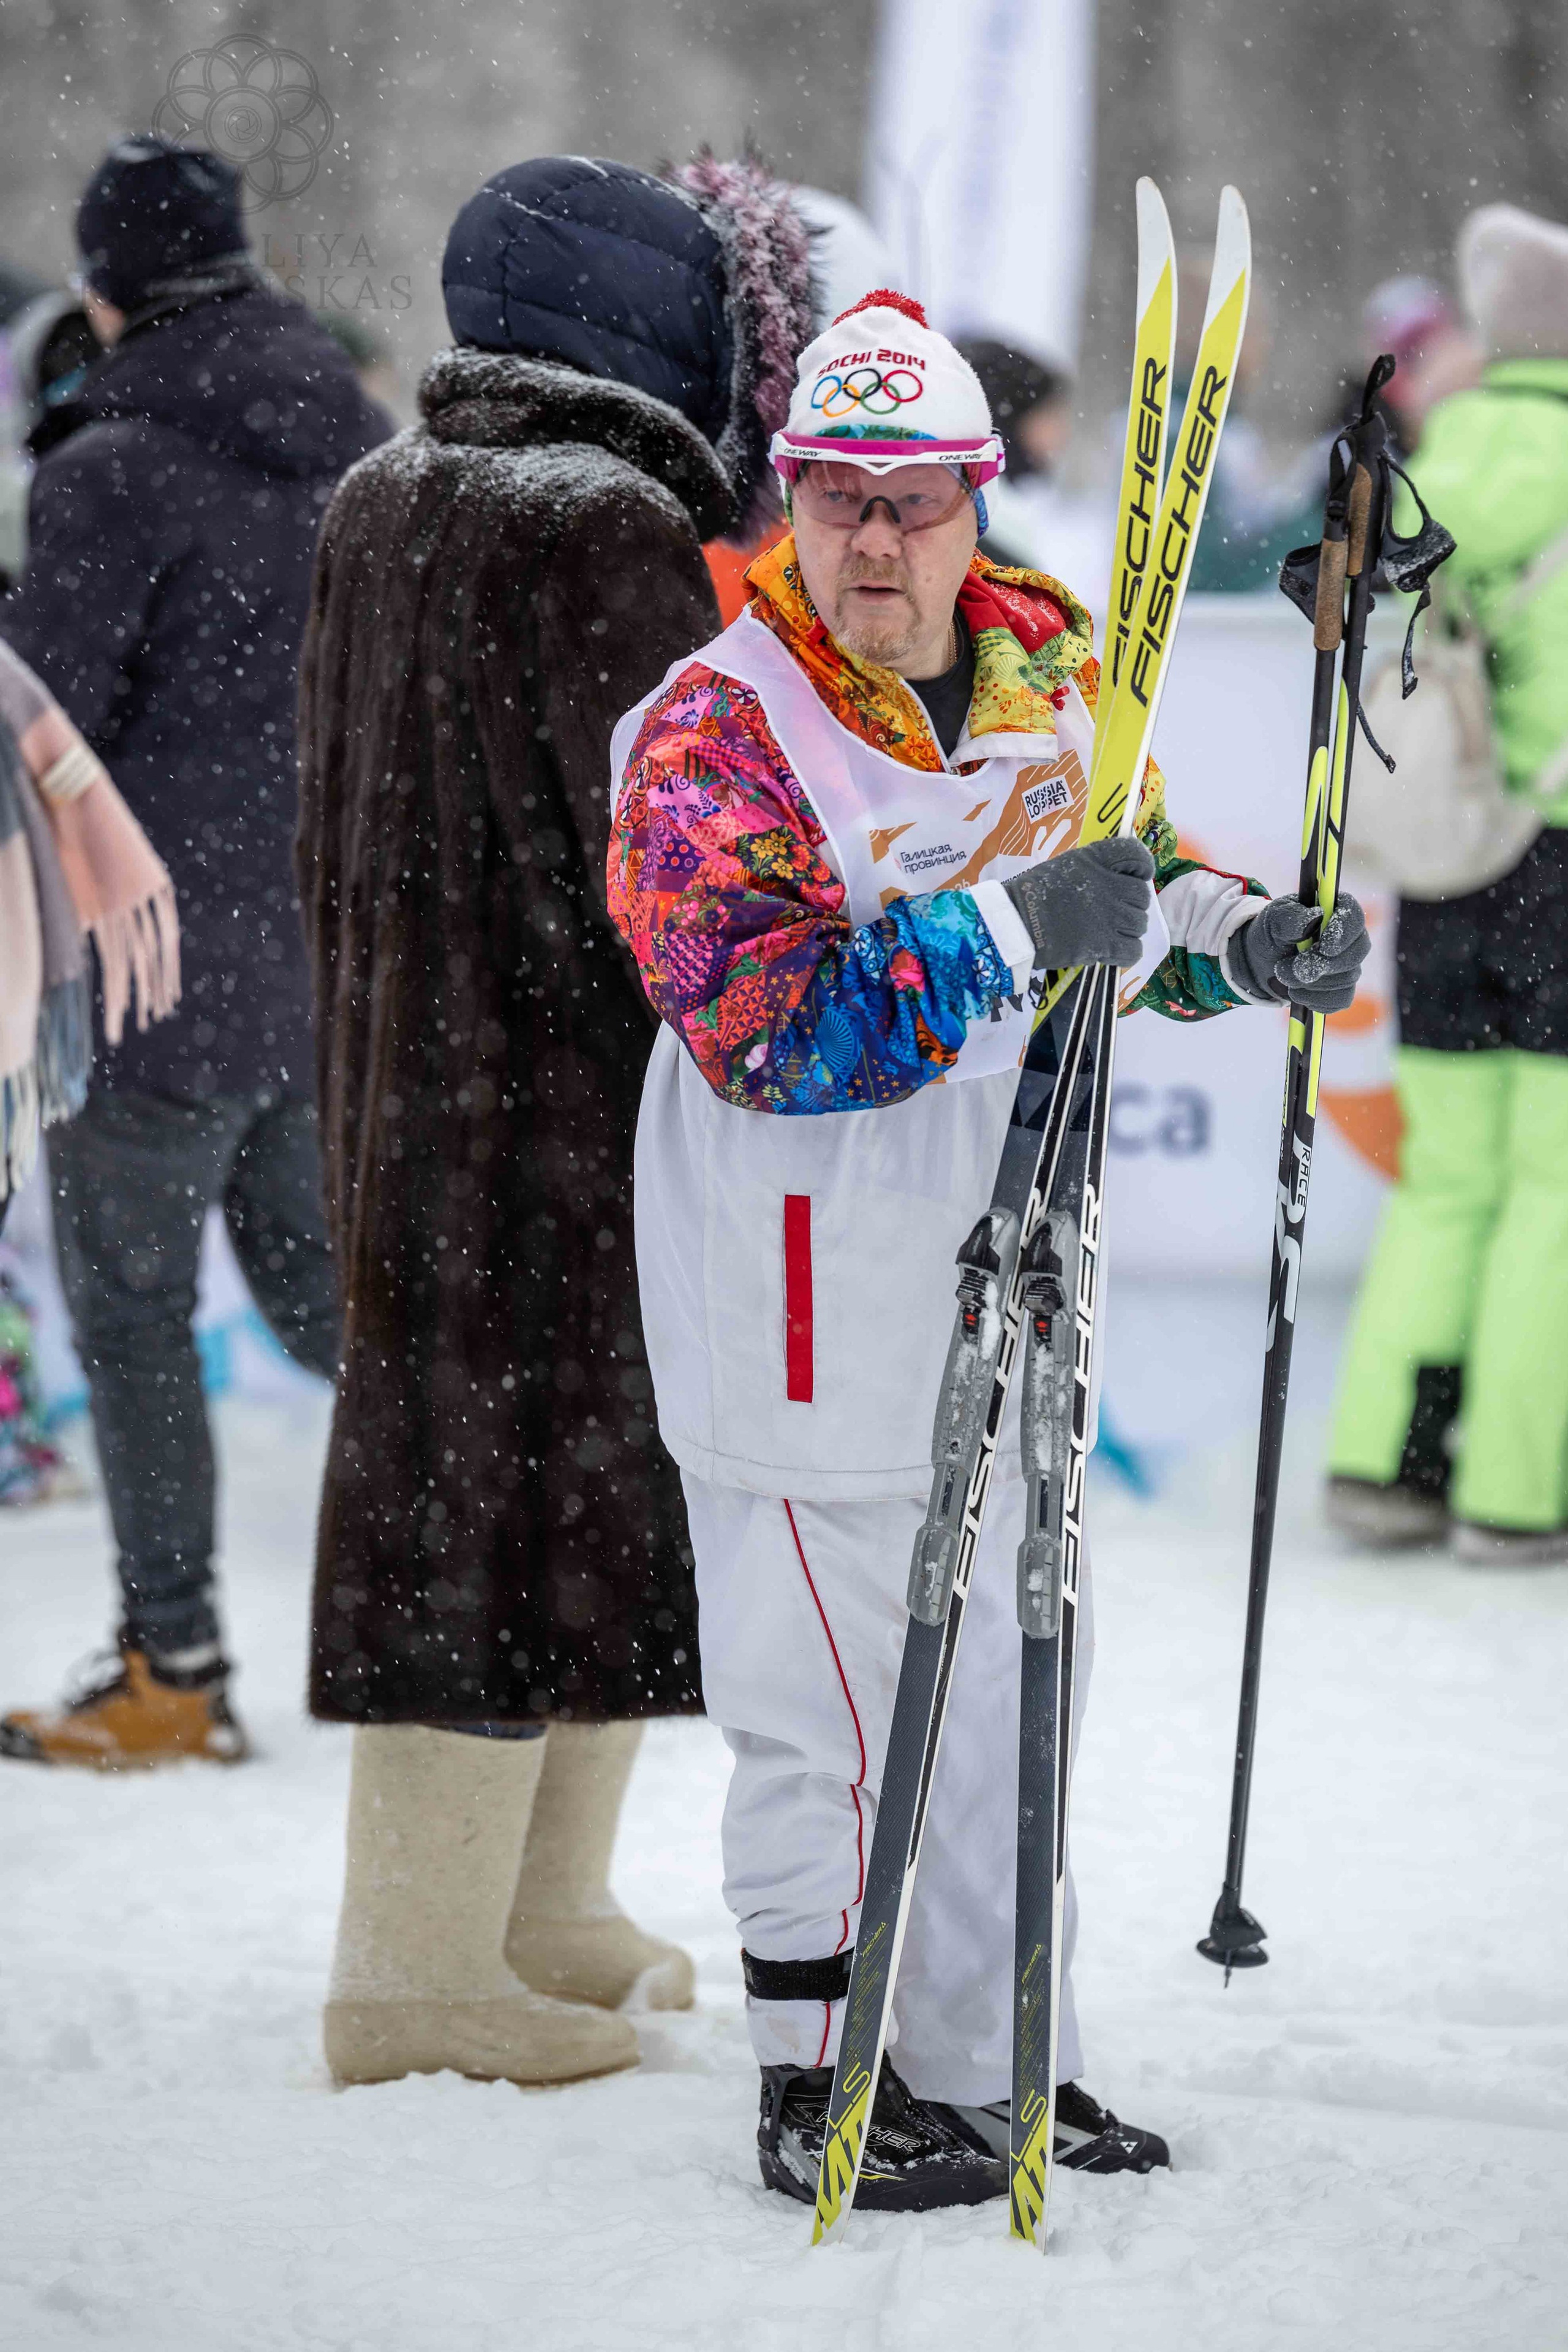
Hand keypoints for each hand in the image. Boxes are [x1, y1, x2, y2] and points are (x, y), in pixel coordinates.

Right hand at [1000, 835, 1154, 969]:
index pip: (1135, 855)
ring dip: (1128, 929)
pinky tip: (1112, 950)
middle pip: (1142, 895)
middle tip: (1114, 911)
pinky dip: (1127, 952)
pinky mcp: (1104, 945)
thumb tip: (1116, 876)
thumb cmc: (1032, 893)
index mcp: (1096, 860)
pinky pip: (1133, 950)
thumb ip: (1093, 867)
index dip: (1141, 866)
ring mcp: (1109, 917)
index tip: (1136, 876)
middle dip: (1132, 904)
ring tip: (1110, 931)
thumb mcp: (1064, 865)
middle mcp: (1109, 886)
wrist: (1015, 924)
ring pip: (1139, 924)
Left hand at [1230, 891, 1368, 1013]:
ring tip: (1283, 974)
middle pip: (1357, 952)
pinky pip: (1339, 1000)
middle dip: (1323, 964)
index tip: (1325, 946)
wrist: (1262, 959)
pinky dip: (1315, 999)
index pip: (1354, 915)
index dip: (1345, 931)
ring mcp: (1347, 965)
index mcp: (1335, 910)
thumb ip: (1291, 916)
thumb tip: (1314, 919)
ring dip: (1311, 983)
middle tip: (1295, 967)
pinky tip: (1296, 991)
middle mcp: (1348, 937)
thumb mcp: (1273, 919)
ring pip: (1346, 979)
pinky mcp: (1340, 989)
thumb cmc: (1273, 931)